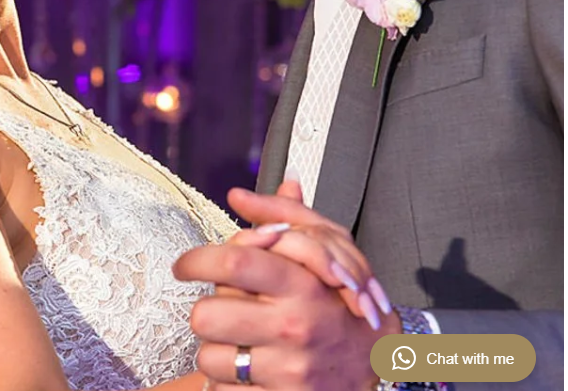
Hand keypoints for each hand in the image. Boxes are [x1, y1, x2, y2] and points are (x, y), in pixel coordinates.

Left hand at [174, 183, 397, 390]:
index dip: (195, 261)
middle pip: (206, 316)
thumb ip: (283, 221)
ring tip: (243, 344)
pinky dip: (228, 384)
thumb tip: (237, 195)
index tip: (183, 266)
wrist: (384, 370)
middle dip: (206, 313)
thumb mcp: (327, 254)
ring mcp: (288, 371)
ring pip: (209, 357)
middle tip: (224, 313)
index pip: (233, 263)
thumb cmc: (342, 306)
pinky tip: (250, 373)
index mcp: (303, 287)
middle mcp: (294, 328)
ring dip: (217, 351)